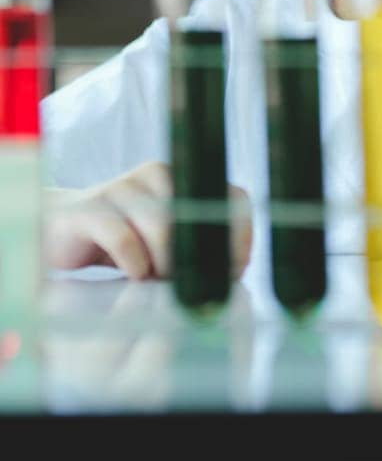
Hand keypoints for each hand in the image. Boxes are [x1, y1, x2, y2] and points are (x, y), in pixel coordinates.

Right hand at [43, 160, 253, 280]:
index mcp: (182, 178)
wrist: (64, 230)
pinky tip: (134, 275)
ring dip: (164, 265)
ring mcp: (121, 188)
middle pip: (193, 219)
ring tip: (156, 281)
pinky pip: (122, 238)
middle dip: (195, 259)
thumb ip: (196, 248)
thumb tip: (231, 276)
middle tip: (186, 285)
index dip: (239, 234)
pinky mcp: (89, 210)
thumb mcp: (166, 243)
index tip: (236, 269)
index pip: (230, 195)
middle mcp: (155, 175)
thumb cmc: (126, 241)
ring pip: (161, 228)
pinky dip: (134, 264)